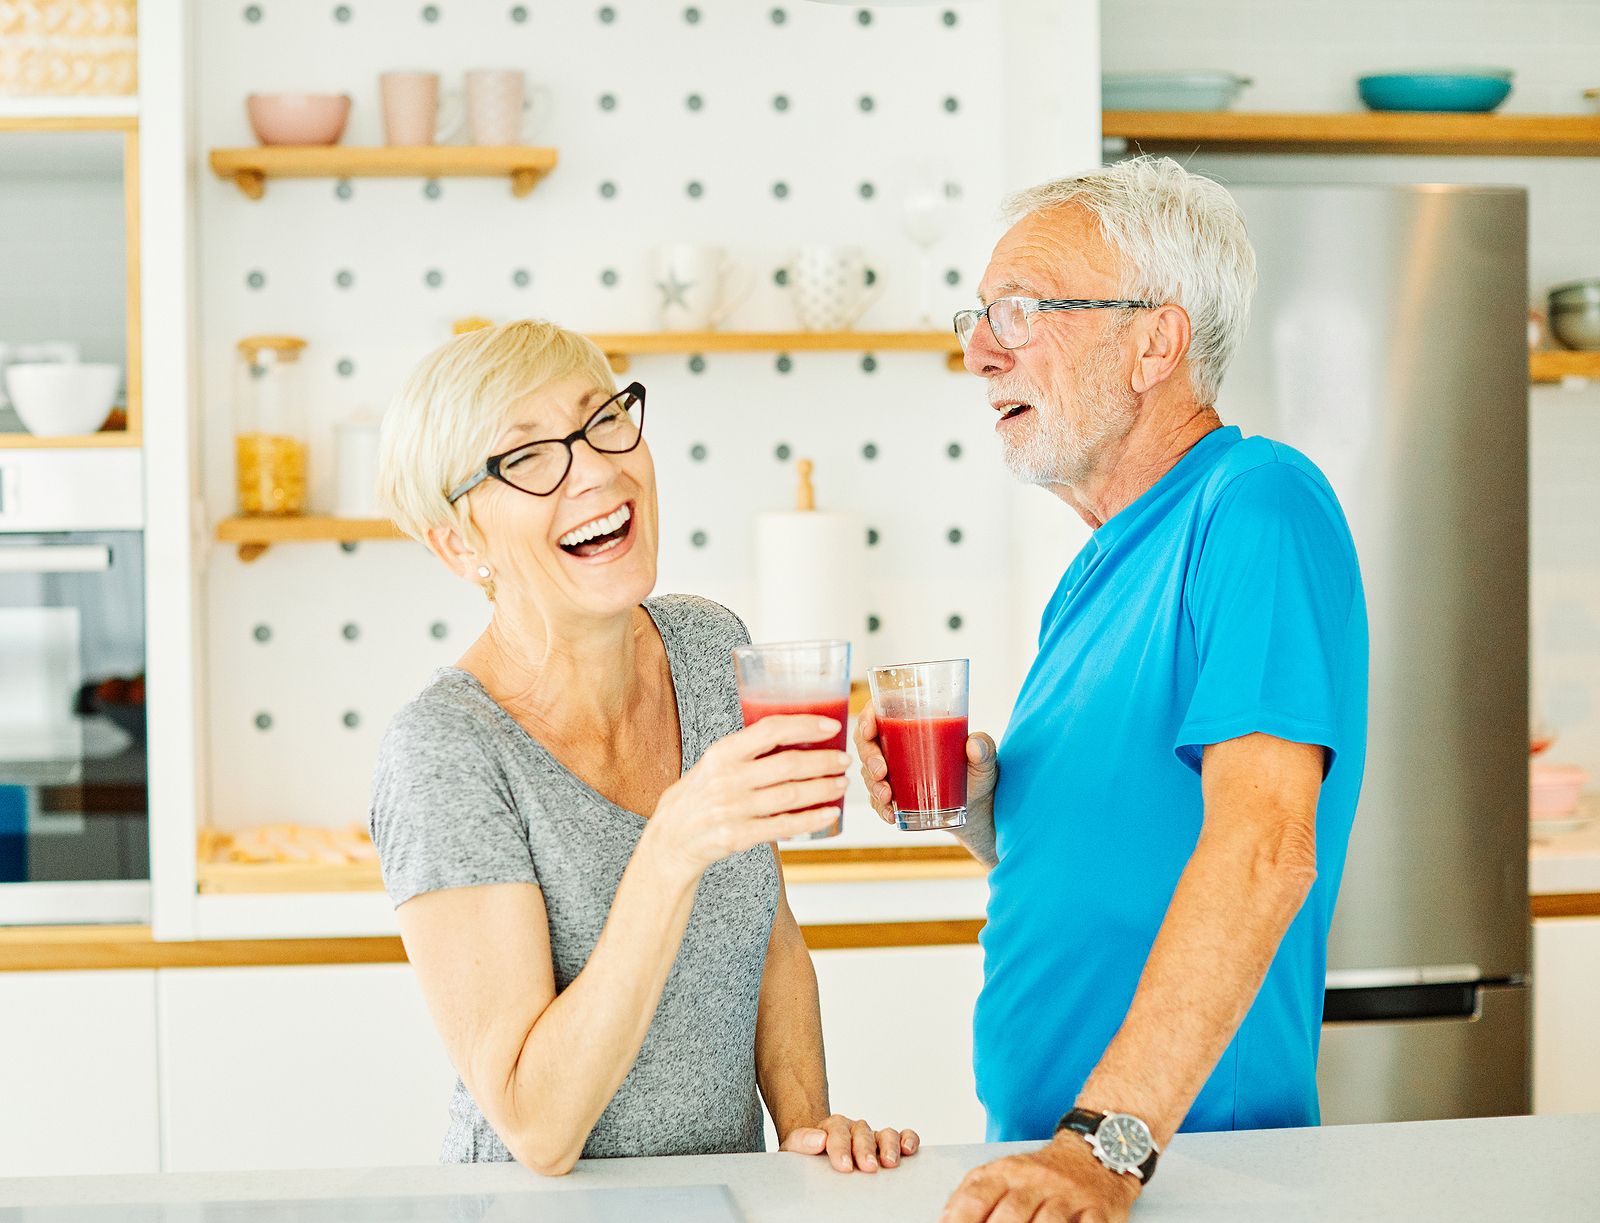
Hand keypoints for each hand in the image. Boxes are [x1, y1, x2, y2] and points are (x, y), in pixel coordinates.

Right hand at [645, 716, 846, 875]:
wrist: (670, 839)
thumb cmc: (699, 796)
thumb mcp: (713, 764)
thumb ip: (746, 751)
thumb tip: (796, 735)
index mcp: (722, 753)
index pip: (770, 730)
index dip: (805, 725)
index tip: (832, 724)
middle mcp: (727, 779)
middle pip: (788, 765)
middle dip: (823, 761)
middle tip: (844, 759)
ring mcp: (733, 809)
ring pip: (791, 795)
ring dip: (823, 788)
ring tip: (841, 783)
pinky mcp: (738, 836)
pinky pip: (784, 826)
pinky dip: (812, 819)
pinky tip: (830, 813)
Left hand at [780, 1115, 919, 1173]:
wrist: (816, 1157)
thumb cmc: (806, 1157)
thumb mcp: (792, 1150)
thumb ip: (800, 1142)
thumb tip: (818, 1139)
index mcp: (829, 1129)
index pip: (835, 1131)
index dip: (840, 1147)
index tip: (844, 1164)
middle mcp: (852, 1129)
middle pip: (861, 1132)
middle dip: (865, 1149)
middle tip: (867, 1167)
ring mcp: (871, 1137)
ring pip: (884, 1133)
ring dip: (888, 1146)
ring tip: (889, 1162)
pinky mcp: (887, 1145)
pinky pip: (902, 1136)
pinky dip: (908, 1139)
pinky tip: (908, 1149)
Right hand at [855, 702, 997, 826]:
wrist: (977, 808)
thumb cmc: (978, 774)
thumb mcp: (985, 760)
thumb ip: (984, 749)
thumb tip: (974, 744)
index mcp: (913, 725)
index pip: (879, 713)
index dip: (866, 718)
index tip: (869, 730)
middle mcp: (898, 747)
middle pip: (867, 743)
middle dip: (869, 757)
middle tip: (881, 771)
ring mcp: (893, 773)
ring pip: (868, 773)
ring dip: (873, 784)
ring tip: (887, 796)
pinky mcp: (894, 796)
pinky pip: (878, 800)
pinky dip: (881, 808)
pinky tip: (891, 814)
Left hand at [940, 1135, 1140, 1222]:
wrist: (1093, 1151)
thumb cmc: (1042, 1174)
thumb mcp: (1003, 1174)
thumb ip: (973, 1195)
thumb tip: (946, 1219)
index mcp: (1006, 1172)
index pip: (976, 1197)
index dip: (960, 1220)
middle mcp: (1035, 1180)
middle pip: (1011, 1214)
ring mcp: (1067, 1194)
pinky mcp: (1097, 1208)